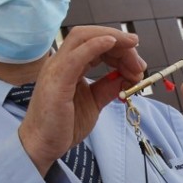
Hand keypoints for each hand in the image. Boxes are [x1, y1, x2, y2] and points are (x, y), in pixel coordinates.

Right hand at [19, 26, 144, 174]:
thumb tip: (128, 76)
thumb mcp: (94, 102)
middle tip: (139, 64)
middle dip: (120, 43)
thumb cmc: (63, 126)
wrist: (42, 146)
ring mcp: (56, 68)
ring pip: (83, 38)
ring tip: (133, 54)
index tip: (138, 65)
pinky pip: (76, 56)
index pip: (95, 43)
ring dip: (113, 41)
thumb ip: (109, 86)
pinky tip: (112, 43)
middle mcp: (60, 62)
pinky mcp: (56, 80)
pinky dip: (95, 46)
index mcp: (68, 65)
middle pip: (91, 36)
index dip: (119, 48)